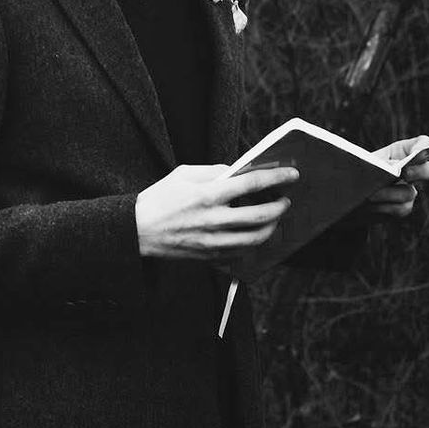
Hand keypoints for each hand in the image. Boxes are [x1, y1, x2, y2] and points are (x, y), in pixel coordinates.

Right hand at [136, 163, 298, 260]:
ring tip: (273, 218)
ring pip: (255, 238)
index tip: (291, 175)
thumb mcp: (183, 174)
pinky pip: (241, 252)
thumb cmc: (159, 198)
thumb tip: (240, 172)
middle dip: (279, 207)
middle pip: (260, 216)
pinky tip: (255, 234)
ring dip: (271, 227)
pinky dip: (253, 243)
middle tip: (285, 201)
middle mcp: (213, 219)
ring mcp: (212, 241)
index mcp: (207, 194)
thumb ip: (214, 171)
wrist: (136, 230)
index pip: (251, 183)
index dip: (276, 177)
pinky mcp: (210, 256)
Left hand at [354, 135, 428, 221]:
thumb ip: (382, 162)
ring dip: (390, 193)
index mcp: (402, 152)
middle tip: (404, 173)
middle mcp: (411, 170)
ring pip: (410, 193)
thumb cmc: (357, 170)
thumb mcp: (366, 161)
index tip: (418, 152)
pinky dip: (385, 206)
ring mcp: (409, 190)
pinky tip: (371, 205)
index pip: (423, 144)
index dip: (424, 146)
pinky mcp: (401, 207)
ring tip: (371, 194)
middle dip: (419, 171)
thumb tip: (395, 167)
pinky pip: (401, 208)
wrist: (345, 192)